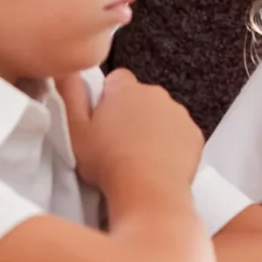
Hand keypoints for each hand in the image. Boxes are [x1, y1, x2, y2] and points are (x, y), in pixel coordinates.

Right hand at [59, 70, 201, 193]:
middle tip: (116, 141)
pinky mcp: (194, 135)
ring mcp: (179, 113)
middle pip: (140, 96)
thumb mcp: (75, 129)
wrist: (149, 192)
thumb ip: (70, 93)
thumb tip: (66, 70)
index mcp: (127, 89)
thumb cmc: (107, 163)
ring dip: (151, 127)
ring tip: (137, 155)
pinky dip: (171, 142)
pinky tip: (158, 162)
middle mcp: (157, 94)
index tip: (101, 120)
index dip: (107, 98)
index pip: (116, 79)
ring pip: (161, 114)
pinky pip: (179, 132)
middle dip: (130, 112)